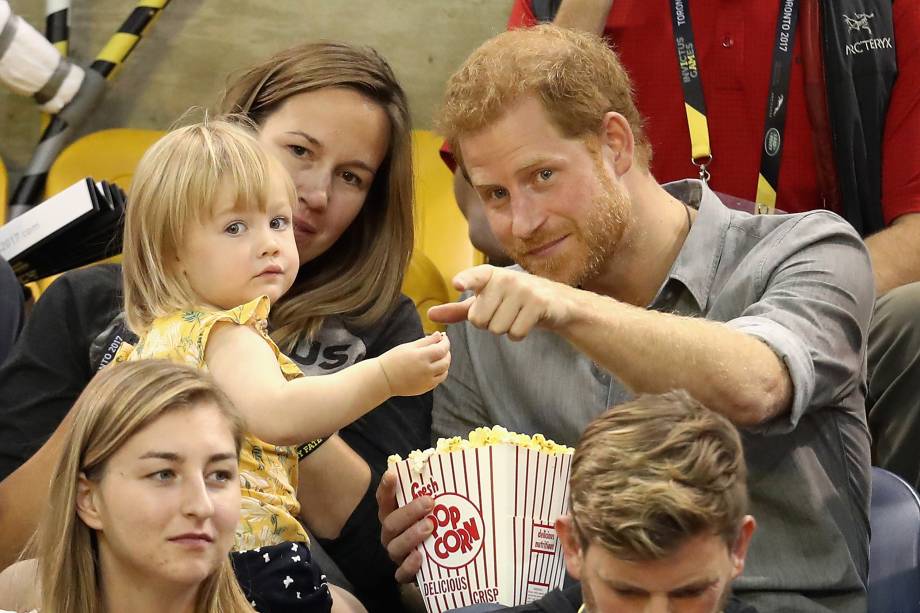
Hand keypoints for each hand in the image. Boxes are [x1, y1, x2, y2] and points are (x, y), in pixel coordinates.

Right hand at [377, 467, 433, 582]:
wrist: (433, 561)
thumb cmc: (430, 525)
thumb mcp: (429, 510)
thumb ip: (432, 494)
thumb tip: (449, 471)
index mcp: (393, 515)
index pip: (384, 499)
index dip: (386, 488)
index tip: (392, 474)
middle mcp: (391, 534)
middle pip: (391, 523)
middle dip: (409, 512)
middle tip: (429, 503)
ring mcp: (396, 553)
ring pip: (395, 546)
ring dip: (412, 535)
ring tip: (430, 526)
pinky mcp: (404, 573)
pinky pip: (401, 573)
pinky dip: (409, 566)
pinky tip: (420, 557)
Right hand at [379, 332, 450, 396]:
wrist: (383, 378)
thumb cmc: (393, 359)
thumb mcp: (409, 346)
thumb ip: (426, 341)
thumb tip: (440, 334)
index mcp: (421, 357)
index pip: (442, 349)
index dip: (446, 342)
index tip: (444, 338)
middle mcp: (426, 370)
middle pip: (446, 361)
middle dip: (447, 352)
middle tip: (442, 346)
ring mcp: (426, 381)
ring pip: (445, 372)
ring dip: (445, 363)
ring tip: (439, 357)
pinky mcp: (425, 388)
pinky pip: (438, 380)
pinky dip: (440, 373)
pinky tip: (434, 367)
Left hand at [428, 265, 573, 339]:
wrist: (554, 303)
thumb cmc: (513, 301)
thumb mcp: (485, 303)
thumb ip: (457, 310)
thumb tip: (430, 314)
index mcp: (489, 275)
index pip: (474, 277)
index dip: (466, 281)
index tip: (458, 285)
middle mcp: (505, 278)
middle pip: (479, 319)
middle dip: (489, 324)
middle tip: (504, 313)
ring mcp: (523, 289)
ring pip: (497, 329)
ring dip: (505, 330)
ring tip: (516, 316)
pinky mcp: (538, 303)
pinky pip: (515, 333)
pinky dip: (518, 334)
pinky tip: (526, 321)